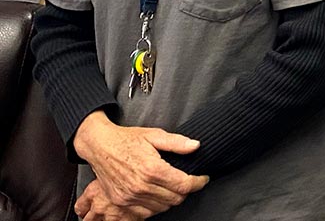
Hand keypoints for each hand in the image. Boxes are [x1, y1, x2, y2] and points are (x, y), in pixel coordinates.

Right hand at [73, 112, 207, 213]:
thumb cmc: (126, 139)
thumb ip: (177, 142)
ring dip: (171, 199)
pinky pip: (145, 212)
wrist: (99, 146)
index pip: (184, 185)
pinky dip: (155, 206)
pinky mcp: (121, 201)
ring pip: (162, 207)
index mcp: (152, 169)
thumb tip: (196, 146)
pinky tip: (158, 195)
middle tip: (188, 181)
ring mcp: (129, 196)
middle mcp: (141, 186)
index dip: (198, 183)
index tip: (203, 178)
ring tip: (173, 187)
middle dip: (186, 191)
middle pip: (175, 199)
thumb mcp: (154, 135)